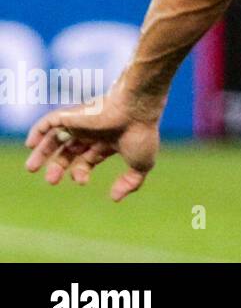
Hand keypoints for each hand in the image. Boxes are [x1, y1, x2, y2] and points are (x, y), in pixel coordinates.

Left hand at [24, 82, 161, 201]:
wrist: (136, 110)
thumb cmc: (141, 135)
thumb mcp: (142, 164)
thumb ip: (131, 183)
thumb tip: (114, 198)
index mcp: (109, 141)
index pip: (89, 158)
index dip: (81, 171)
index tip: (81, 181)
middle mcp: (94, 131)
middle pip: (70, 151)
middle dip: (59, 166)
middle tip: (51, 181)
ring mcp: (82, 122)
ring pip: (57, 138)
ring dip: (43, 153)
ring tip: (31, 169)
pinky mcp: (73, 115)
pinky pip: (50, 122)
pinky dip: (38, 131)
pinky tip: (30, 144)